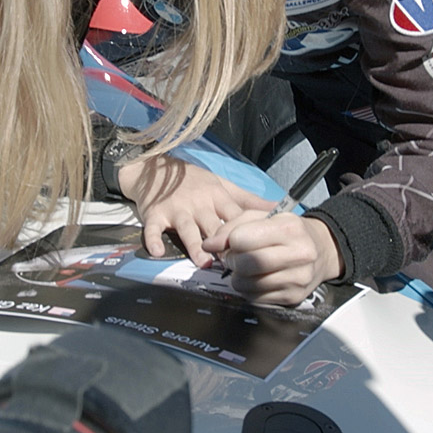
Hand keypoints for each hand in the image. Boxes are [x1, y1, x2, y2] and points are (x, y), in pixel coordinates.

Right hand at [118, 154, 274, 261]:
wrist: (155, 168)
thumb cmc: (194, 181)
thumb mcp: (223, 185)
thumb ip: (249, 200)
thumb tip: (279, 208)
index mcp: (217, 197)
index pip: (235, 217)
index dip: (246, 233)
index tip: (258, 250)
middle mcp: (198, 203)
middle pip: (213, 225)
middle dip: (223, 244)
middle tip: (235, 264)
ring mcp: (176, 210)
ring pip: (187, 229)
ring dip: (195, 245)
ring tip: (203, 262)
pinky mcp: (155, 214)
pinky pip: (153, 229)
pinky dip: (153, 240)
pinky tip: (157, 251)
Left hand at [206, 212, 341, 306]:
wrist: (322, 250)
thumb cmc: (289, 232)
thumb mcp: (265, 217)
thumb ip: (233, 226)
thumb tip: (210, 245)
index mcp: (290, 228)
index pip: (243, 238)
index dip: (228, 241)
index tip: (229, 242)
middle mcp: (298, 254)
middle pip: (246, 264)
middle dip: (231, 261)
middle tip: (232, 257)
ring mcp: (297, 278)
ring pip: (247, 284)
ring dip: (238, 277)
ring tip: (246, 267)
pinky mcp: (293, 297)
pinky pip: (255, 298)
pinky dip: (249, 289)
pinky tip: (257, 278)